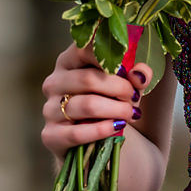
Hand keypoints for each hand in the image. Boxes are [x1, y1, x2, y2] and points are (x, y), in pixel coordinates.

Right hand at [41, 41, 153, 164]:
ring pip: (87, 105)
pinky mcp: (51, 135)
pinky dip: (103, 130)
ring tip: (132, 113)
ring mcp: (49, 108)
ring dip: (116, 109)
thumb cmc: (108, 103)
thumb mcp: (125, 85)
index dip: (110, 58)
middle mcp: (54, 82)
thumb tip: (140, 73)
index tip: (129, 69)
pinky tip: (117, 127)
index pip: (83, 49)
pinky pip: (78, 132)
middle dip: (119, 88)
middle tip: (135, 96)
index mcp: (69, 61)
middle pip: (88, 79)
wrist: (93, 141)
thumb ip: (135, 76)